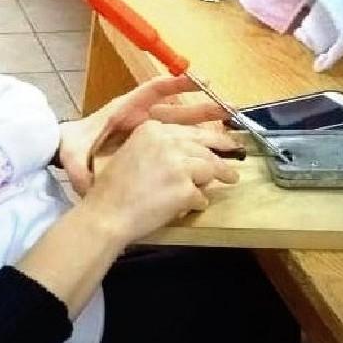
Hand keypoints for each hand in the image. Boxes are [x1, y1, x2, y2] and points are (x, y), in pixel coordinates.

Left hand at [58, 75, 230, 193]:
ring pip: (179, 124)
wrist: (66, 152)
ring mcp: (146, 130)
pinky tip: (210, 148)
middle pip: (174, 109)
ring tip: (228, 128)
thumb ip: (80, 170)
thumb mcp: (75, 156)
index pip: (152, 91)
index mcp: (123, 111)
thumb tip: (86, 183)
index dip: (176, 84)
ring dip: (202, 123)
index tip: (199, 81)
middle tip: (227, 108)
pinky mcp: (149, 143)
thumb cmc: (73, 146)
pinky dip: (191, 140)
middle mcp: (139, 117)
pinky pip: (174, 139)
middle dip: (200, 107)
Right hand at [82, 120, 240, 242]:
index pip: (190, 131)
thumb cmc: (113, 188)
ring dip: (216, 178)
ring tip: (229, 180)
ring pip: (209, 168)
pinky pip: (201, 195)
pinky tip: (191, 206)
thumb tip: (188, 152)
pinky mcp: (185, 189)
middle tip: (235, 159)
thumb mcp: (132, 153)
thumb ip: (158, 146)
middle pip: (204, 146)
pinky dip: (198, 202)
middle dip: (223, 154)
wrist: (106, 214)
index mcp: (152, 129)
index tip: (221, 142)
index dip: (209, 138)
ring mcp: (178, 164)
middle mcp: (167, 141)